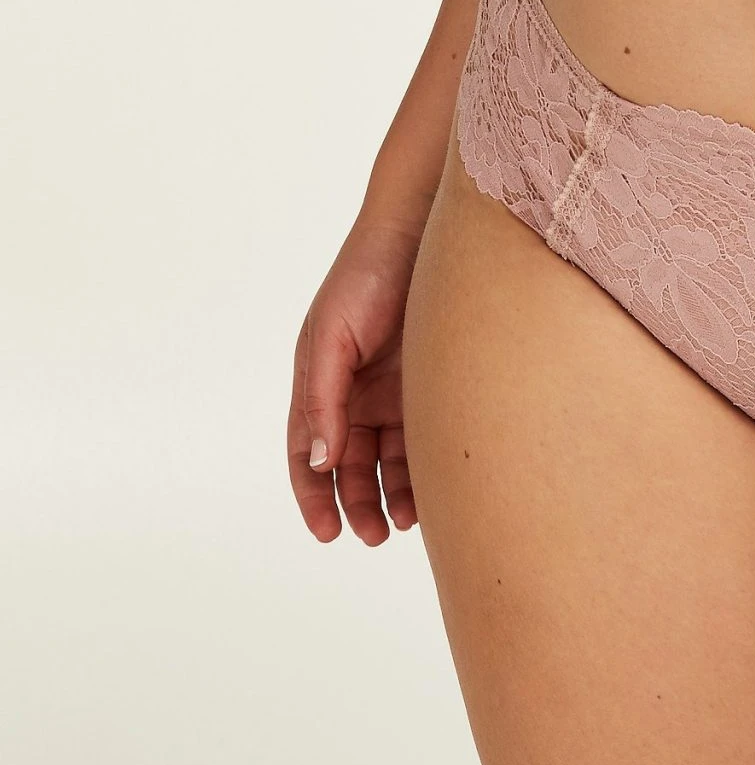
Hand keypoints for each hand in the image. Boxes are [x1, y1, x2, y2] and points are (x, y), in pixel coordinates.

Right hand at [287, 216, 425, 543]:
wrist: (423, 229)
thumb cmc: (366, 275)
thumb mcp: (331, 337)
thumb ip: (322, 398)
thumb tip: (319, 460)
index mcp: (320, 383)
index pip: (309, 455)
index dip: (314, 497)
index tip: (328, 533)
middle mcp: (355, 393)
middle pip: (351, 466)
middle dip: (359, 505)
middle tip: (375, 535)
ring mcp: (394, 389)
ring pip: (390, 459)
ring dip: (393, 494)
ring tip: (407, 521)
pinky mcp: (431, 381)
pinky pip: (424, 435)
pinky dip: (424, 467)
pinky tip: (435, 489)